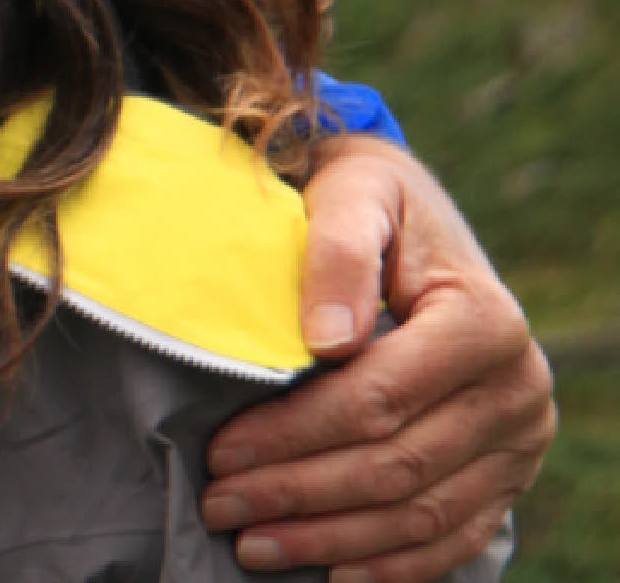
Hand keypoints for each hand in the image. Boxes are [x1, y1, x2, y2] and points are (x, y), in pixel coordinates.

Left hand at [202, 136, 554, 581]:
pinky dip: (394, 564)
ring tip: (251, 546)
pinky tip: (331, 574)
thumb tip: (328, 339)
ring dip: (333, 540)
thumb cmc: (368, 201)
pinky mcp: (508, 471)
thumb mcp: (353, 195)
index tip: (220, 450)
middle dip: (298, 493)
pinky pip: (455, 535)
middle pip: (396, 464)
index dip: (293, 432)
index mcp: (483, 322)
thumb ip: (338, 251)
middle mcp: (517, 387)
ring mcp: (520, 438)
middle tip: (219, 505)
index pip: (378, 399)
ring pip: (422, 512)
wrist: (409, 215)